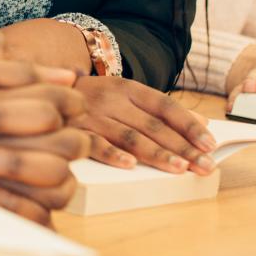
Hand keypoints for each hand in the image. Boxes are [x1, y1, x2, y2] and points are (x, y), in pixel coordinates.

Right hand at [0, 54, 86, 224]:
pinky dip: (41, 209)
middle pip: (61, 139)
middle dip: (72, 138)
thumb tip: (44, 61)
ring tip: (53, 167)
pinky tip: (35, 196)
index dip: (69, 98)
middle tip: (67, 138)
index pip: (53, 98)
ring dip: (61, 172)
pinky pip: (30, 214)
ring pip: (53, 178)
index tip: (70, 102)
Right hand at [70, 75, 216, 173]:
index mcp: (128, 88)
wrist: (44, 87)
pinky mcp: (74, 129)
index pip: (166, 106)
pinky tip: (130, 166)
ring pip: (130, 136)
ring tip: (181, 168)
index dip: (189, 125)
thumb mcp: (126, 95)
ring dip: (157, 154)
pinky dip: (112, 154)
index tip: (210, 144)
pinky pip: (94, 143)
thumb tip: (203, 123)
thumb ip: (161, 109)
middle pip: (153, 125)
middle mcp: (112, 99)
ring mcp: (92, 114)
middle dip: (182, 147)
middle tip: (205, 165)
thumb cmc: (94, 99)